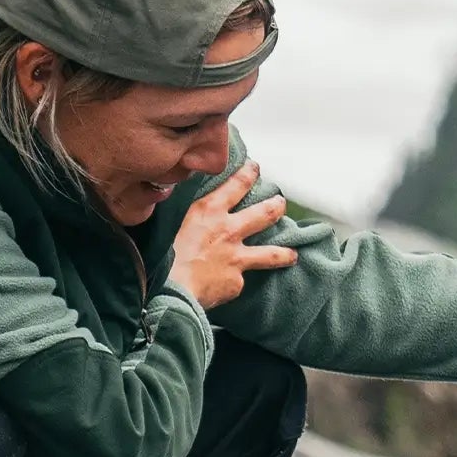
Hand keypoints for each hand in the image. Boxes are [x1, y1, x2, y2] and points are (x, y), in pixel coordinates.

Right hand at [171, 160, 297, 305]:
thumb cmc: (164, 254)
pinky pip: (238, 280)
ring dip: (284, 252)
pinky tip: (224, 287)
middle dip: (276, 206)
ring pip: (270, 253)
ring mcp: (237, 256)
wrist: (169, 288)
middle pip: (264, 213)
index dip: (249, 174)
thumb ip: (194, 216)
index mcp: (210, 210)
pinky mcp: (237, 281)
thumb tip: (194, 211)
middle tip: (281, 203)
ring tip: (293, 254)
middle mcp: (228, 230)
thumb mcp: (176, 223)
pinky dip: (232, 282)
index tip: (255, 168)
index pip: (236, 185)